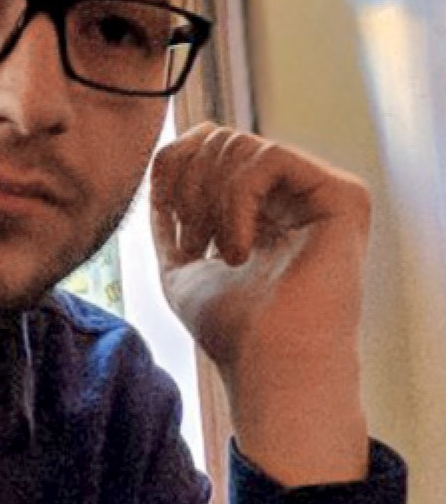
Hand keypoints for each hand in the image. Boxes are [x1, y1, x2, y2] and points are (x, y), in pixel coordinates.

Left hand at [150, 123, 370, 486]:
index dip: (175, 166)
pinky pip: (269, 158)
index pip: (208, 145)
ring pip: (239, 144)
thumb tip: (160, 169)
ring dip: (209, 199)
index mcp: (260, 207)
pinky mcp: (342, 196)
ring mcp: (319, 194)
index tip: (168, 217)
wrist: (267, 365)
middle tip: (194, 241)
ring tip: (218, 251)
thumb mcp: (180, 265)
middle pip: (219, 138)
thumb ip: (170, 217)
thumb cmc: (228, 328)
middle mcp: (293, 194)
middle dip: (189, 186)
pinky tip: (240, 250)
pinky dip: (237, 201)